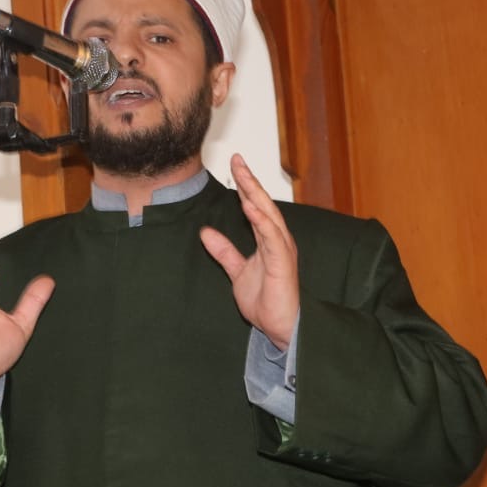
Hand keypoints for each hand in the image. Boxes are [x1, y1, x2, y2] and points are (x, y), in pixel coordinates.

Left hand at [200, 154, 299, 349]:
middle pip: (263, 204)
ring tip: (242, 176)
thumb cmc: (266, 301)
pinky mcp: (282, 262)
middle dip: (250, 181)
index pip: (256, 206)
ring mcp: (282, 250)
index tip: (235, 165)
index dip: (245, 185)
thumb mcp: (238, 271)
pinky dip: (261, 220)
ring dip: (255, 194)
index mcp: (269, 240)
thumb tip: (205, 232)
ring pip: (268, 215)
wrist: (282, 327)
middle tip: (237, 160)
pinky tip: (250, 206)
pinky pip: (271, 237)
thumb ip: (224, 251)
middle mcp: (278, 240)